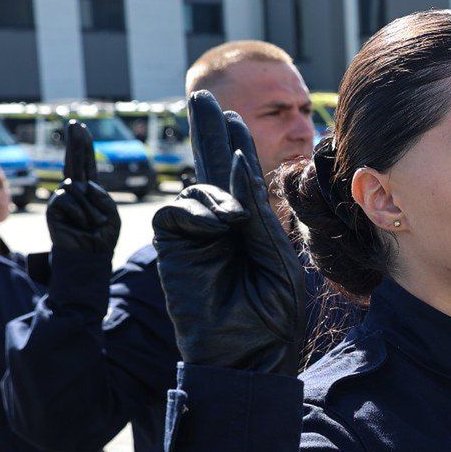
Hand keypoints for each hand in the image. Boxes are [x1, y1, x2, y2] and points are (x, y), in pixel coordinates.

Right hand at [44, 123, 120, 256]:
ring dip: (91, 209)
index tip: (80, 128)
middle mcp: (74, 190)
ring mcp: (62, 197)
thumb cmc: (102, 238)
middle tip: (74, 123)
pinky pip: (69, 200)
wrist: (89, 257)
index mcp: (90, 190)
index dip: (83, 145)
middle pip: (74, 161)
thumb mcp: (111, 215)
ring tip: (93, 225)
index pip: (86, 163)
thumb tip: (79, 185)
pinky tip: (80, 225)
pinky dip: (81, 213)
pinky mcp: (54, 207)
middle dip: (75, 142)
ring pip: (78, 188)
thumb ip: (101, 196)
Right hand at [152, 91, 305, 372]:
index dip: (235, 147)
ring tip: (236, 222)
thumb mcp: (278, 256)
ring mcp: (194, 235)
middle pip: (210, 167)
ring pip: (198, 188)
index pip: (240, 179)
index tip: (233, 118)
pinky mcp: (172, 246)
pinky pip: (178, 209)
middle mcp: (219, 226)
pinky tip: (220, 223)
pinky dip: (201, 209)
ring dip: (220, 194)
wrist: (247, 356)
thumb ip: (258, 212)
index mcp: (250, 228)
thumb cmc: (271, 317)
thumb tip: (237, 165)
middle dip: (207, 130)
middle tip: (202, 95)